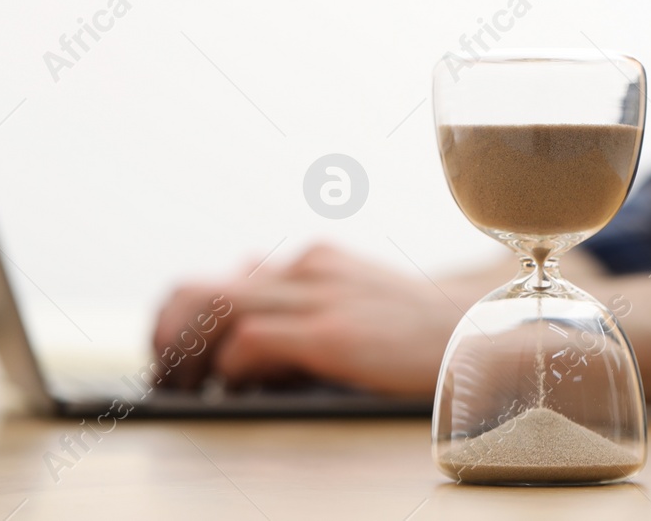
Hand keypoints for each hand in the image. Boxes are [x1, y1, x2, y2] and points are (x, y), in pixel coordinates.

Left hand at [151, 243, 471, 397]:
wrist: (487, 337)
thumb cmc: (424, 335)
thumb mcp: (359, 303)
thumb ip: (304, 298)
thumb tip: (242, 299)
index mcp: (315, 262)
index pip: (224, 279)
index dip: (182, 317)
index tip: (169, 354)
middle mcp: (310, 269)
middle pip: (204, 288)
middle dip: (167, 334)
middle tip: (163, 377)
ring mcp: (322, 297)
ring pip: (216, 308)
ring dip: (185, 353)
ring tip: (182, 387)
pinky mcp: (332, 333)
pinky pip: (251, 341)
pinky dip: (231, 367)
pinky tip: (236, 389)